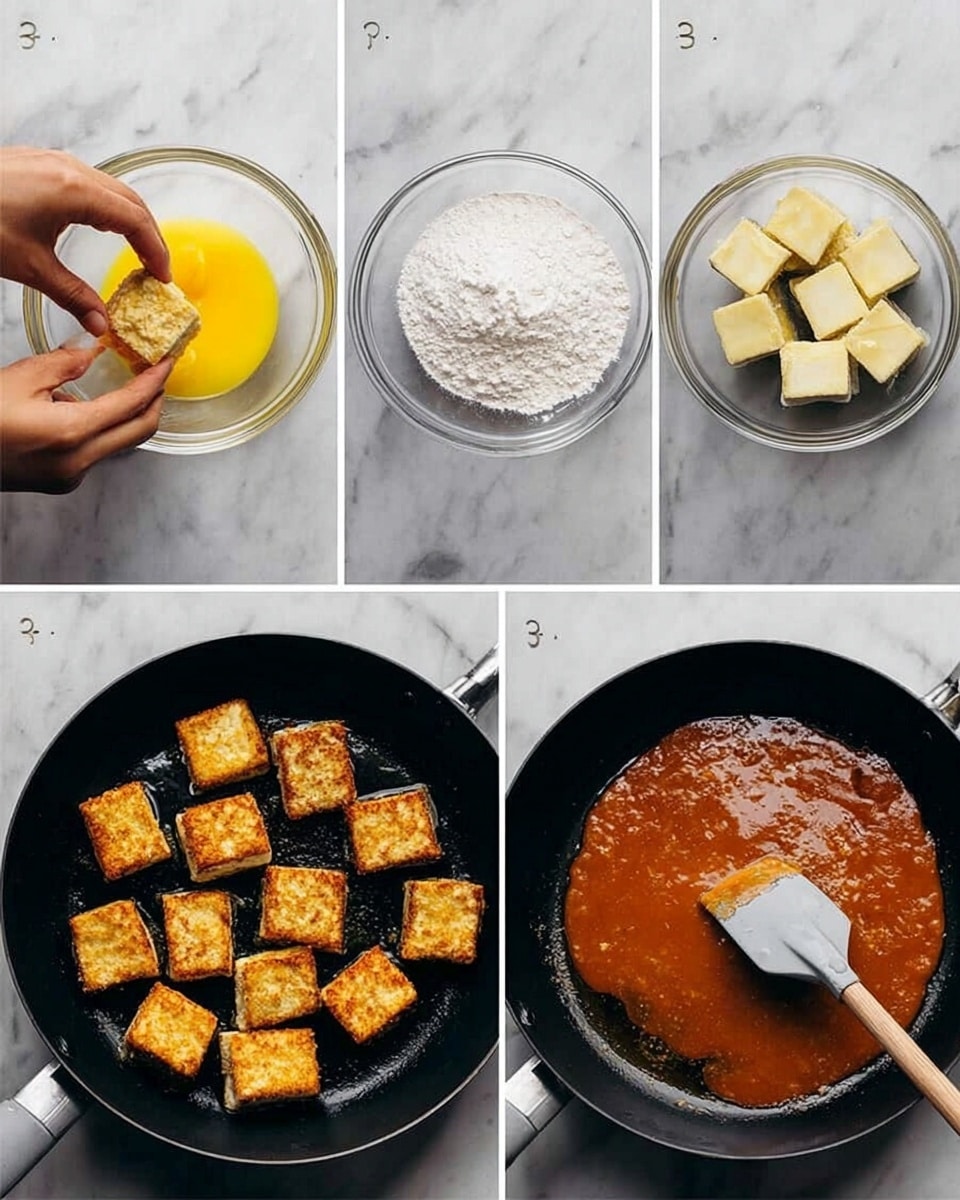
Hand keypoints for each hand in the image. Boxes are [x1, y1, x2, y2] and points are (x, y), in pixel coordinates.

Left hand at [0, 147, 170, 335]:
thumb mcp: (29, 266)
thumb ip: (72, 295)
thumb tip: (100, 322)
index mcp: (75, 191)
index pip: (134, 219)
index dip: (155, 250)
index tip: (163, 277)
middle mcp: (69, 169)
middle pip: (129, 200)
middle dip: (149, 234)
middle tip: (156, 268)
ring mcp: (53, 162)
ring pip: (110, 188)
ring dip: (128, 219)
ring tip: (134, 250)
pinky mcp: (38, 164)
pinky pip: (88, 182)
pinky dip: (105, 207)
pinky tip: (99, 227)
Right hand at [0, 347, 171, 492]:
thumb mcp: (19, 378)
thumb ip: (63, 364)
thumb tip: (90, 352)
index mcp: (72, 433)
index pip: (131, 406)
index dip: (154, 382)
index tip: (166, 364)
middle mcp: (79, 461)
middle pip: (138, 432)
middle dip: (153, 402)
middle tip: (155, 377)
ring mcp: (71, 476)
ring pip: (117, 443)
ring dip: (122, 415)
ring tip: (106, 387)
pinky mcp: (61, 482)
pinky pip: (93, 452)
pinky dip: (96, 429)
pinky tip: (69, 409)